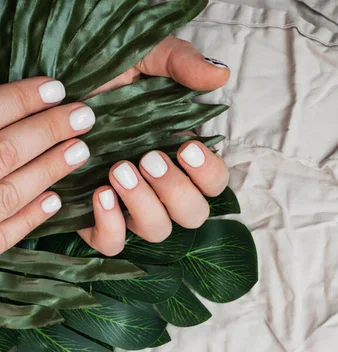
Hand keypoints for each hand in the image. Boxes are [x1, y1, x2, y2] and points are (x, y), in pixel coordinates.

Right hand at [0, 77, 94, 251]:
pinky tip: (57, 202)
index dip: (22, 99)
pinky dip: (30, 217)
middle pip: (7, 150)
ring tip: (81, 150)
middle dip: (46, 131)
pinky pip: (4, 233)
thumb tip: (28, 99)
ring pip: (10, 192)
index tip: (56, 87)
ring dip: (48, 170)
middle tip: (85, 116)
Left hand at [79, 37, 229, 255]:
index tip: (187, 148)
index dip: (209, 174)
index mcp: (182, 158)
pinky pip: (112, 244)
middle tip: (149, 159)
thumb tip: (220, 74)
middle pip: (192, 215)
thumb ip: (181, 63)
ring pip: (157, 231)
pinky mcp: (97, 220)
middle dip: (175, 191)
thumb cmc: (107, 75)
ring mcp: (131, 208)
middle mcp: (162, 190)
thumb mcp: (145, 59)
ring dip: (144, 205)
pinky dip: (111, 227)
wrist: (56, 88)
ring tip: (118, 171)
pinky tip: (99, 194)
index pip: (215, 185)